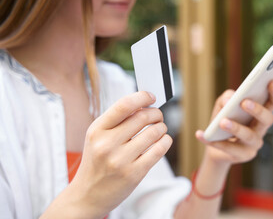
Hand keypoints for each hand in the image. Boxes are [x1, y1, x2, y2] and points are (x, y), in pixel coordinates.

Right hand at [69, 91, 171, 216]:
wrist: (88, 194)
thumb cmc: (96, 162)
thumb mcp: (97, 137)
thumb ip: (116, 120)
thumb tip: (143, 103)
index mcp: (96, 130)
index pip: (124, 105)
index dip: (142, 97)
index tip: (151, 96)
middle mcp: (107, 144)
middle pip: (143, 117)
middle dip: (156, 113)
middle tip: (158, 116)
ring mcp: (120, 160)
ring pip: (154, 133)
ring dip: (162, 127)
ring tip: (160, 129)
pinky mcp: (134, 174)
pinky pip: (159, 150)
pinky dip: (166, 141)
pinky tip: (164, 140)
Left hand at [196, 81, 272, 165]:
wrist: (215, 144)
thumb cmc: (224, 119)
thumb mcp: (223, 105)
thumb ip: (227, 97)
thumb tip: (230, 100)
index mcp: (260, 114)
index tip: (271, 82)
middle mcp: (261, 128)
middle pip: (267, 119)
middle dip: (257, 110)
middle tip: (244, 102)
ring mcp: (253, 144)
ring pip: (249, 136)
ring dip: (236, 127)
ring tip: (222, 121)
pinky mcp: (242, 155)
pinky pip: (229, 148)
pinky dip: (213, 141)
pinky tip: (200, 134)